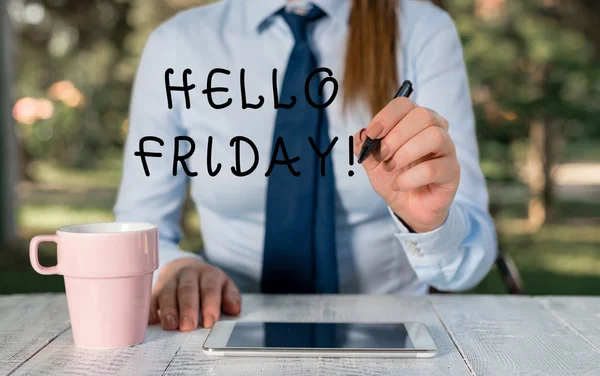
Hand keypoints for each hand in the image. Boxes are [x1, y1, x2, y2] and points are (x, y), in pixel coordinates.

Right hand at [149, 258, 241, 330]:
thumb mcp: (224, 286)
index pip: (209, 288)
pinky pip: (151, 297)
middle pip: (187, 290)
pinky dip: (150, 309)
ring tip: (170, 326)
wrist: (185, 268)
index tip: (209, 322)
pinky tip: (151, 321)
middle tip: (188, 326)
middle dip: (187, 309)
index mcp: (208, 274)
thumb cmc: (208, 283)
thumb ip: (231, 297)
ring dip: (168, 310)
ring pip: (168, 293)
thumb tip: (234, 309)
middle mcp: (188, 274)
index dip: (209, 305)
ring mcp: (170, 280)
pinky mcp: (156, 288)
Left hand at [354, 98, 459, 232]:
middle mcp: (436, 129)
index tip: (372, 134)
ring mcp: (447, 149)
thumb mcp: (372, 161)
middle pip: (423, 115)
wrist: (407, 206)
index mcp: (414, 120)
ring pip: (434, 136)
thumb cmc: (394, 177)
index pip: (404, 104)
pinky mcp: (451, 172)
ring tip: (391, 167)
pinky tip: (399, 184)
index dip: (386, 117)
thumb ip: (363, 146)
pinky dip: (410, 177)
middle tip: (382, 155)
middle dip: (396, 136)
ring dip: (406, 153)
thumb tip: (360, 134)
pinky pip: (433, 168)